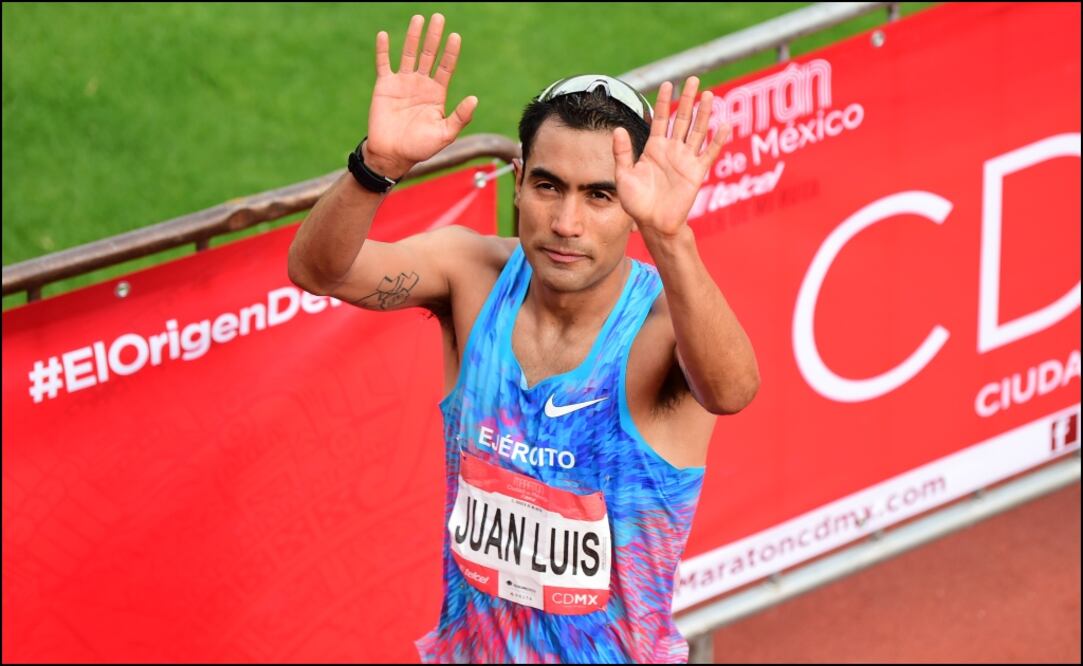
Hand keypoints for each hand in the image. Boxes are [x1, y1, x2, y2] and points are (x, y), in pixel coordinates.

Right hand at [364, 14, 477, 179]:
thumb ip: (460, 117)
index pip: (446, 67)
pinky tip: (384, 35)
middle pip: (429, 54)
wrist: (392, 154)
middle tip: (439, 17)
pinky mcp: (384, 86)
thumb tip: (475, 99)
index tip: (455, 37)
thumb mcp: (445, 134)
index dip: (450, 52)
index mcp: (437, 93)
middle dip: (434, 37)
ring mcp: (402, 82)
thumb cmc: (420, 147)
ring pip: (409, 54)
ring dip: (413, 36)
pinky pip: (383, 63)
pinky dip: (383, 50)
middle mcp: (421, 84)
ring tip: (418, 19)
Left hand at [612, 77, 729, 237]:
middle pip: (682, 119)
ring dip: (704, 114)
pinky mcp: (697, 172)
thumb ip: (622, 153)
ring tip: (709, 95)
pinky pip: (709, 153)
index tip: (668, 83)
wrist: (654, 223)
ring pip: (697, 131)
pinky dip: (718, 140)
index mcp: (654, 149)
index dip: (664, 101)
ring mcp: (685, 160)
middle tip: (693, 79)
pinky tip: (725, 125)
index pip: (661, 119)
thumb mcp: (623, 176)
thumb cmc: (636, 203)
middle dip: (687, 99)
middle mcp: (671, 150)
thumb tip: (617, 129)